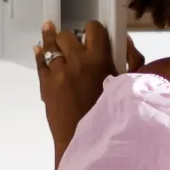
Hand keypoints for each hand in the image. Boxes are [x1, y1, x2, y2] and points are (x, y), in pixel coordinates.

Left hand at [34, 21, 115, 163]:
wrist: (87, 140)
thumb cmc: (110, 115)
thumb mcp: (128, 85)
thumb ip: (131, 60)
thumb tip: (126, 42)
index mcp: (100, 60)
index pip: (94, 29)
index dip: (92, 28)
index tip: (91, 31)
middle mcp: (78, 62)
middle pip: (67, 36)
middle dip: (69, 38)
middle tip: (71, 43)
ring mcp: (59, 73)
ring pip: (50, 46)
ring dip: (51, 40)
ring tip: (48, 30)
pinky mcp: (46, 85)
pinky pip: (40, 63)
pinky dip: (39, 54)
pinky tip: (38, 49)